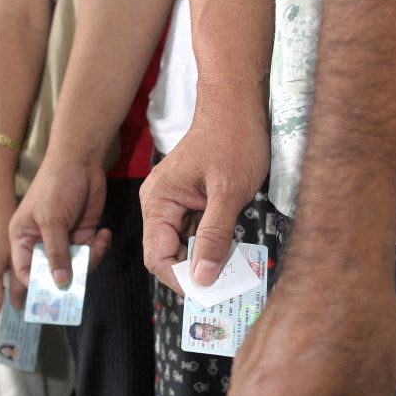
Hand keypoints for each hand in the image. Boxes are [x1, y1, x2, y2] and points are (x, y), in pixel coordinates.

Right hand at [9, 154, 110, 307]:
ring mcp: (63, 239)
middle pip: (52, 273)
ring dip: (90, 261)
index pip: (25, 272)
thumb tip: (60, 283)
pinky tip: (104, 233)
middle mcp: (41, 242)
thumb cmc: (56, 186)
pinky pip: (91, 252)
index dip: (37, 286)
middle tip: (80, 288)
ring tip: (98, 243)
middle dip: (67, 279)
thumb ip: (56, 252)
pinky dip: (99, 247)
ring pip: (76, 266)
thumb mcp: (52, 220)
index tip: (54, 296)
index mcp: (22, 239)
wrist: (81, 160)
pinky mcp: (82, 234)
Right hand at [140, 95, 269, 292]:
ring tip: (231, 271)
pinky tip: (230, 251)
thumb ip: (214, 236)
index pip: (157, 256)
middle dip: (193, 272)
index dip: (179, 278)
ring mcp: (174, 202)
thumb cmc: (233, 138)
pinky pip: (195, 232)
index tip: (208, 292)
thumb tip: (202, 278)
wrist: (238, 103)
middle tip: (224, 287)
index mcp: (158, 201)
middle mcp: (159, 204)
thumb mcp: (228, 192)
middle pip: (167, 254)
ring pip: (183, 245)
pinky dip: (211, 244)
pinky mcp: (190, 200)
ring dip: (205, 259)